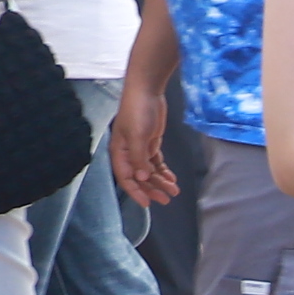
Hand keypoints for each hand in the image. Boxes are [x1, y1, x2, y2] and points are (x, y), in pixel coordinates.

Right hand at [108, 79, 178, 207]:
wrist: (147, 91)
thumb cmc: (138, 111)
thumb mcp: (138, 135)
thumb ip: (139, 158)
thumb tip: (141, 178)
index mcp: (119, 152)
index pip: (126, 178)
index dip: (136, 192)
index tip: (148, 203)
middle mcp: (128, 153)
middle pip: (139, 177)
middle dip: (152, 189)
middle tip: (167, 198)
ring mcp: (140, 148)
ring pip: (149, 171)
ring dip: (160, 181)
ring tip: (174, 190)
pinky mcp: (150, 143)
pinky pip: (156, 162)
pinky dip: (163, 171)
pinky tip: (171, 178)